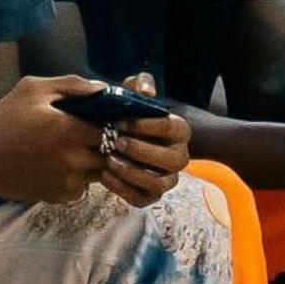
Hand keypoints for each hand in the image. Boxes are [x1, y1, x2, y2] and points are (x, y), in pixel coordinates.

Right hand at [0, 75, 106, 203]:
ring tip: (65, 152)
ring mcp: (67, 181)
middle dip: (100, 145)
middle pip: (108, 153)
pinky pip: (81, 189)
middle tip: (80, 137)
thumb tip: (103, 89)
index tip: (93, 121)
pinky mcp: (58, 196)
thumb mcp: (32, 89)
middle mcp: (74, 158)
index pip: (111, 129)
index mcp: (71, 129)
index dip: (106, 124)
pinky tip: (53, 168)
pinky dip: (74, 180)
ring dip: (89, 163)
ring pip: (97, 173)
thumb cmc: (1, 119)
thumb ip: (72, 84)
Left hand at [103, 73, 188, 206]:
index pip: (171, 128)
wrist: (123, 138)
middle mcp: (179, 157)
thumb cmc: (130, 115)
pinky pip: (141, 198)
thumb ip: (140, 85)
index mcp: (180, 131)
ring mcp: (167, 179)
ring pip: (158, 183)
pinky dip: (122, 189)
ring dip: (132, 172)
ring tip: (108, 159)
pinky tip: (104, 174)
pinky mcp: (150, 195)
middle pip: (171, 160)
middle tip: (116, 141)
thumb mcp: (135, 94)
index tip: (121, 121)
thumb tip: (146, 91)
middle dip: (141, 151)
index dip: (146, 125)